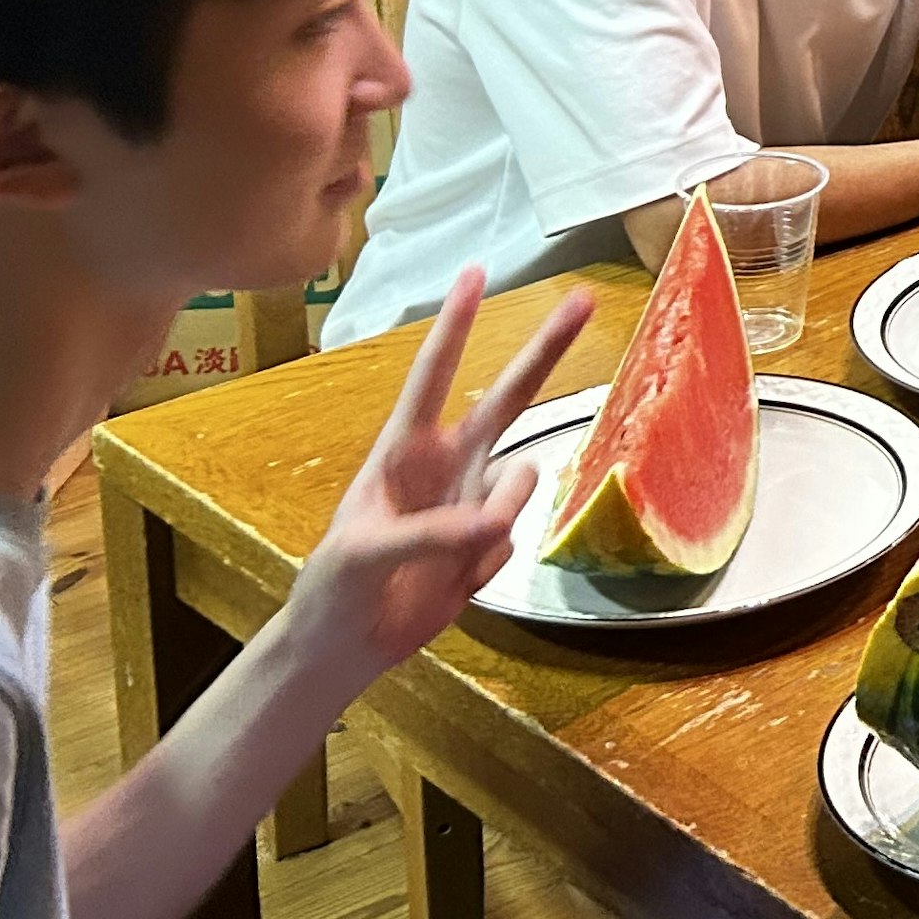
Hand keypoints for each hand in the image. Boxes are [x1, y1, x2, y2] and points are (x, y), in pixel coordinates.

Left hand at [286, 270, 593, 688]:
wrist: (344, 645)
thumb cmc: (335, 587)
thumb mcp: (365, 555)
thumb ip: (433, 533)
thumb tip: (500, 521)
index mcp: (403, 453)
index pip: (432, 378)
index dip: (454, 327)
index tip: (473, 273)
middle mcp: (447, 465)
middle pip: (508, 397)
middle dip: (545, 349)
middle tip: (583, 299)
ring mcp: (472, 502)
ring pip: (521, 482)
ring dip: (500, 514)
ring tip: (455, 558)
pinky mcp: (488, 543)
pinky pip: (510, 543)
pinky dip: (482, 567)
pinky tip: (446, 586)